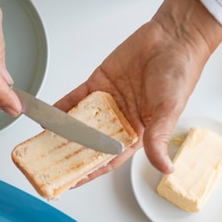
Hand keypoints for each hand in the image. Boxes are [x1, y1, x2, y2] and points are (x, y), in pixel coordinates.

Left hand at [56, 0, 221, 181]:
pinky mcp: (98, 84)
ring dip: (62, 133)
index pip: (108, 159)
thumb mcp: (168, 111)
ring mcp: (107, 103)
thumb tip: (165, 169)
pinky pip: (76, 99)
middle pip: (89, 144)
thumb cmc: (179, 74)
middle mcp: (119, 121)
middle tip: (49, 165)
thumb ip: (159, 139)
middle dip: (70, 155)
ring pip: (80, 122)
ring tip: (42, 144)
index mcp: (137, 134)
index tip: (72, 182)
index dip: (90, 171)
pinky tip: (48, 117)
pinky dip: (62, 108)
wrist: (172, 38)